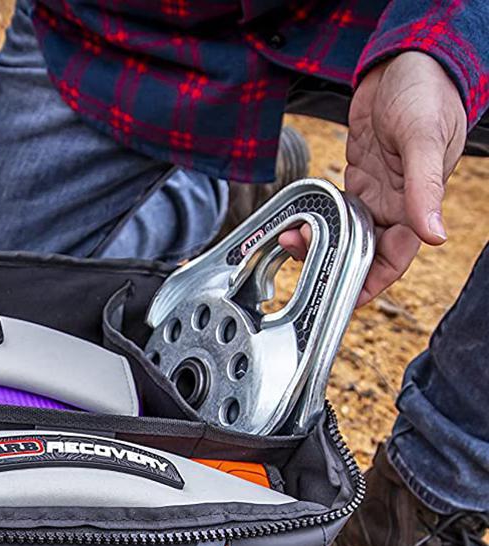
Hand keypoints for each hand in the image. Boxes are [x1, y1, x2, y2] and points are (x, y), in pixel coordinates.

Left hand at [280, 51, 466, 304]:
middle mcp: (397, 204)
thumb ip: (424, 190)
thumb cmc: (427, 93)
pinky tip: (297, 222)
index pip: (395, 258)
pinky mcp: (359, 177)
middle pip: (365, 251)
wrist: (407, 61)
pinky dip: (318, 219)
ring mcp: (376, 191)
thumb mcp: (423, 140)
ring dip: (320, 243)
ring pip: (347, 233)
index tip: (345, 303)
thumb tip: (434, 237)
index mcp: (418, 203)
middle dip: (335, 265)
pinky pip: (337, 210)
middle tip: (303, 266)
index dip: (372, 284)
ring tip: (292, 238)